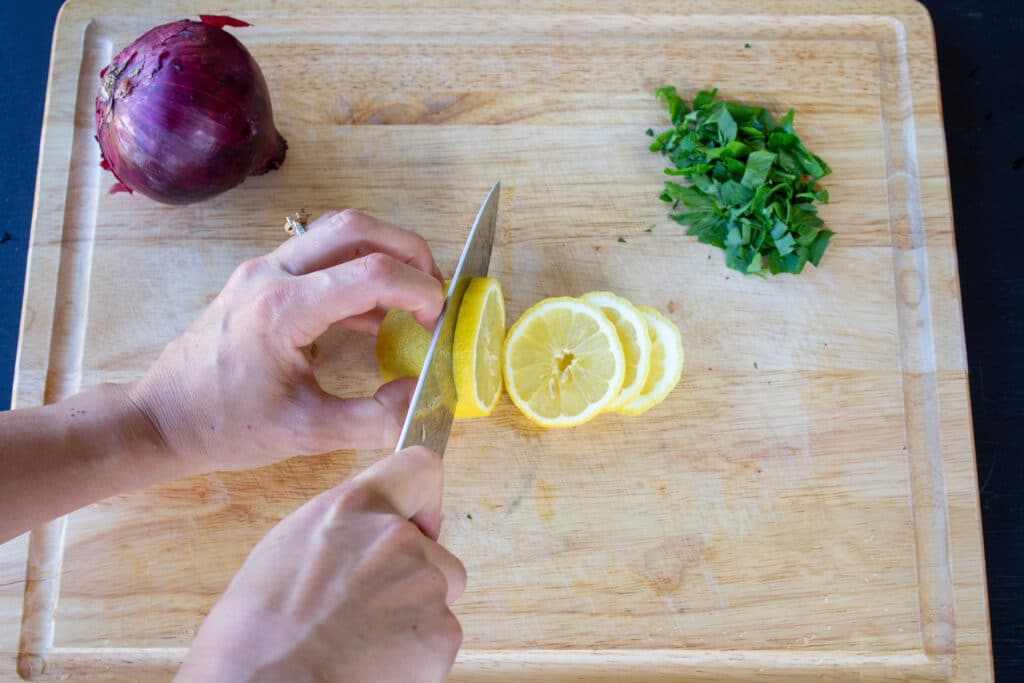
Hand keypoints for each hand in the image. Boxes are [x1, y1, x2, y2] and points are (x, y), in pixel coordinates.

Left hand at [127, 210, 443, 474]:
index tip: (438, 319)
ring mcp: (262, 271)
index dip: (419, 290)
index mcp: (282, 309)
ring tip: (413, 296)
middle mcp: (270, 274)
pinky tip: (376, 316)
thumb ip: (374, 419)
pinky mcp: (260, 279)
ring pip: (337, 233)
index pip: (370, 273)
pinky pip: (320, 257)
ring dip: (383, 254)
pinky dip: (357, 273)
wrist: (162, 419)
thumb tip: (422, 397)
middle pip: (355, 227)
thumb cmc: (225, 427)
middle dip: (408, 250)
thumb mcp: (308, 434)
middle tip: (435, 289)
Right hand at [177, 446, 464, 682]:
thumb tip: (363, 541)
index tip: (421, 521)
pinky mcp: (440, 633)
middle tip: (364, 612)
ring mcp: (422, 584)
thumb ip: (343, 534)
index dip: (424, 500)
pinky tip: (373, 665)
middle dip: (411, 578)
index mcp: (352, 508)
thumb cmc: (254, 636)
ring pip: (437, 596)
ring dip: (411, 617)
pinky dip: (416, 655)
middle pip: (432, 550)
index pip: (419, 468)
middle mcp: (395, 536)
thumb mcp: (288, 552)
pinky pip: (439, 638)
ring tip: (359, 643)